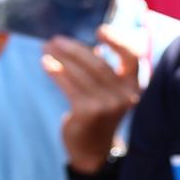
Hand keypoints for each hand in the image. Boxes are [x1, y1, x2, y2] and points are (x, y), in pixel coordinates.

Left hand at [43, 27, 141, 171]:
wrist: (92, 149)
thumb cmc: (97, 114)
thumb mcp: (108, 92)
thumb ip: (103, 71)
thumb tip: (84, 45)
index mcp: (134, 86)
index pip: (131, 58)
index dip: (117, 41)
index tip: (99, 29)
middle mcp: (125, 94)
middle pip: (98, 63)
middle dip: (74, 49)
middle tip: (55, 39)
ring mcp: (108, 104)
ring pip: (81, 73)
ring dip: (61, 57)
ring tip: (46, 48)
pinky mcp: (89, 112)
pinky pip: (69, 86)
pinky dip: (56, 72)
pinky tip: (46, 64)